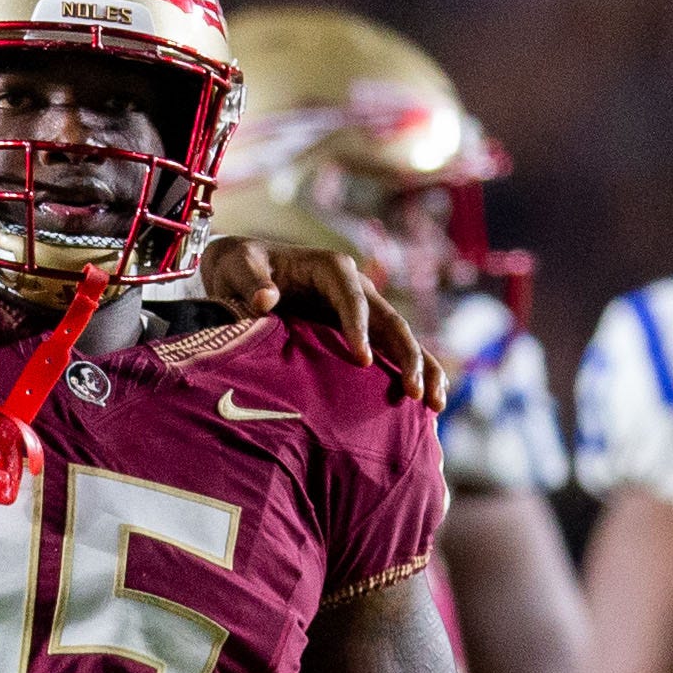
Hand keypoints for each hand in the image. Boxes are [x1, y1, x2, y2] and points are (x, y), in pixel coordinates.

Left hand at [196, 238, 449, 409]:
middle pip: (390, 320)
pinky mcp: (363, 332)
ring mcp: (364, 311)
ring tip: (434, 404)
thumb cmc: (242, 266)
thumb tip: (266, 299)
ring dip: (421, 369)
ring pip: (402, 339)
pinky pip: (392, 353)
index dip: (360, 327)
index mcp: (332, 268)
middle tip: (414, 392)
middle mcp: (356, 288)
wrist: (245, 272)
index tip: (362, 360)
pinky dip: (411, 374)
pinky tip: (425, 407)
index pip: (352, 297)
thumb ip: (251, 281)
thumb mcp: (238, 265)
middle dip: (405, 356)